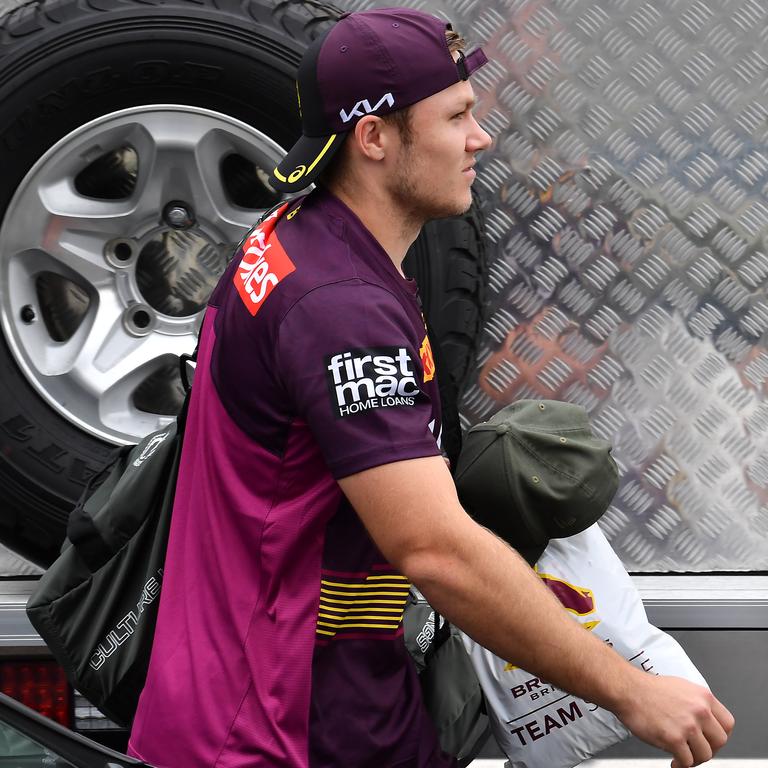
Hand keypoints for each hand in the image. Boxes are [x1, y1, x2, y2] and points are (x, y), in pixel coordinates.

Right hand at [615, 674, 733, 766]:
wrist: (627, 689)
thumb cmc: (648, 689)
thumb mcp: (680, 687)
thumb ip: (696, 703)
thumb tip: (705, 721)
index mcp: (703, 696)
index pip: (727, 723)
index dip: (719, 735)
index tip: (711, 740)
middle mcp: (699, 710)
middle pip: (719, 741)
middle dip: (709, 749)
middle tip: (697, 751)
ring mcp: (688, 725)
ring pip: (705, 754)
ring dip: (694, 759)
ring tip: (682, 757)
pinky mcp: (674, 739)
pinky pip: (687, 761)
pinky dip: (681, 765)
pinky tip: (674, 761)